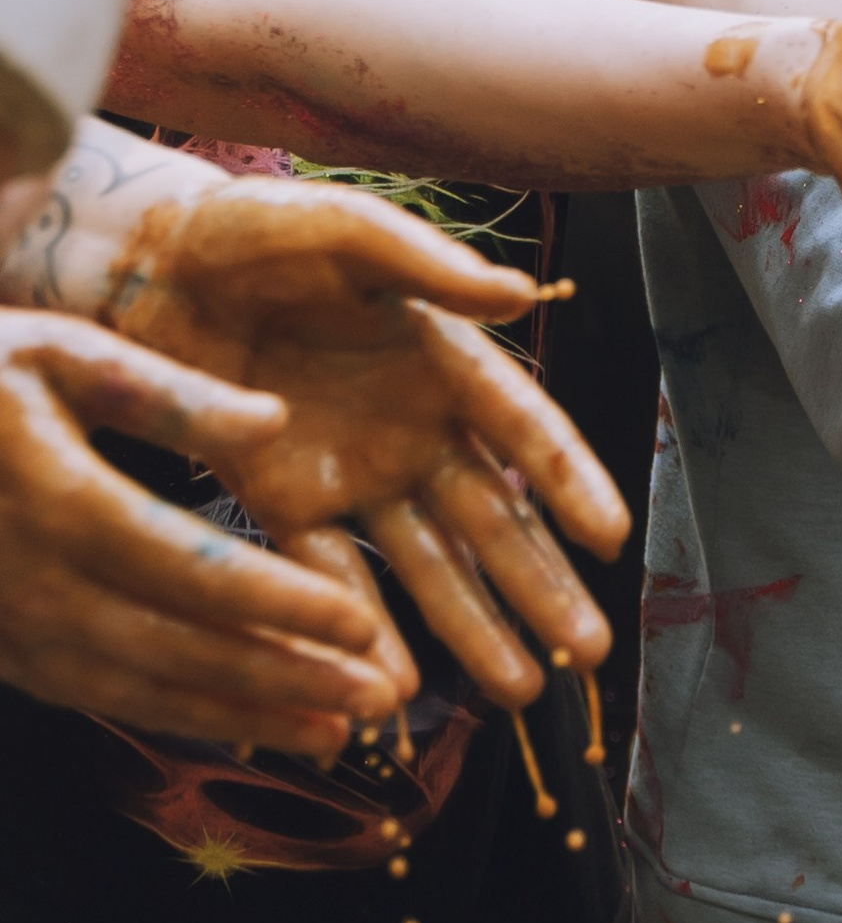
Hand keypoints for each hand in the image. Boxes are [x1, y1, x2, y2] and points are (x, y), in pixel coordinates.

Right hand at [0, 310, 416, 751]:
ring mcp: (9, 627)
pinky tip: (246, 723)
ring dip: (241, 714)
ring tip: (334, 735)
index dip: (276, 602)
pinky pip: (100, 695)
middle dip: (282, 679)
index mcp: (55, 497)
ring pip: (140, 688)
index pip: (187, 566)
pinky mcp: (3, 652)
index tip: (358, 626)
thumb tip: (275, 422)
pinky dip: (176, 716)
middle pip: (175, 645)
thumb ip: (166, 394)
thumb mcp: (56, 353)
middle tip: (375, 702)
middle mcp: (30, 579)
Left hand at [106, 180, 625, 709]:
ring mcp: (352, 473)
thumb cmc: (254, 230)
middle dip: (541, 587)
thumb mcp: (345, 231)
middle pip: (491, 520)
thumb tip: (521, 295)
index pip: (524, 430)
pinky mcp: (283, 504)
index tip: (612, 539)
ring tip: (520, 691)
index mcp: (442, 359)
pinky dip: (361, 630)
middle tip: (589, 652)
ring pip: (428, 565)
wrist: (147, 263)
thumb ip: (428, 267)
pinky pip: (333, 576)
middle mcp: (413, 428)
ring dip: (474, 628)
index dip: (569, 483)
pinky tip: (393, 686)